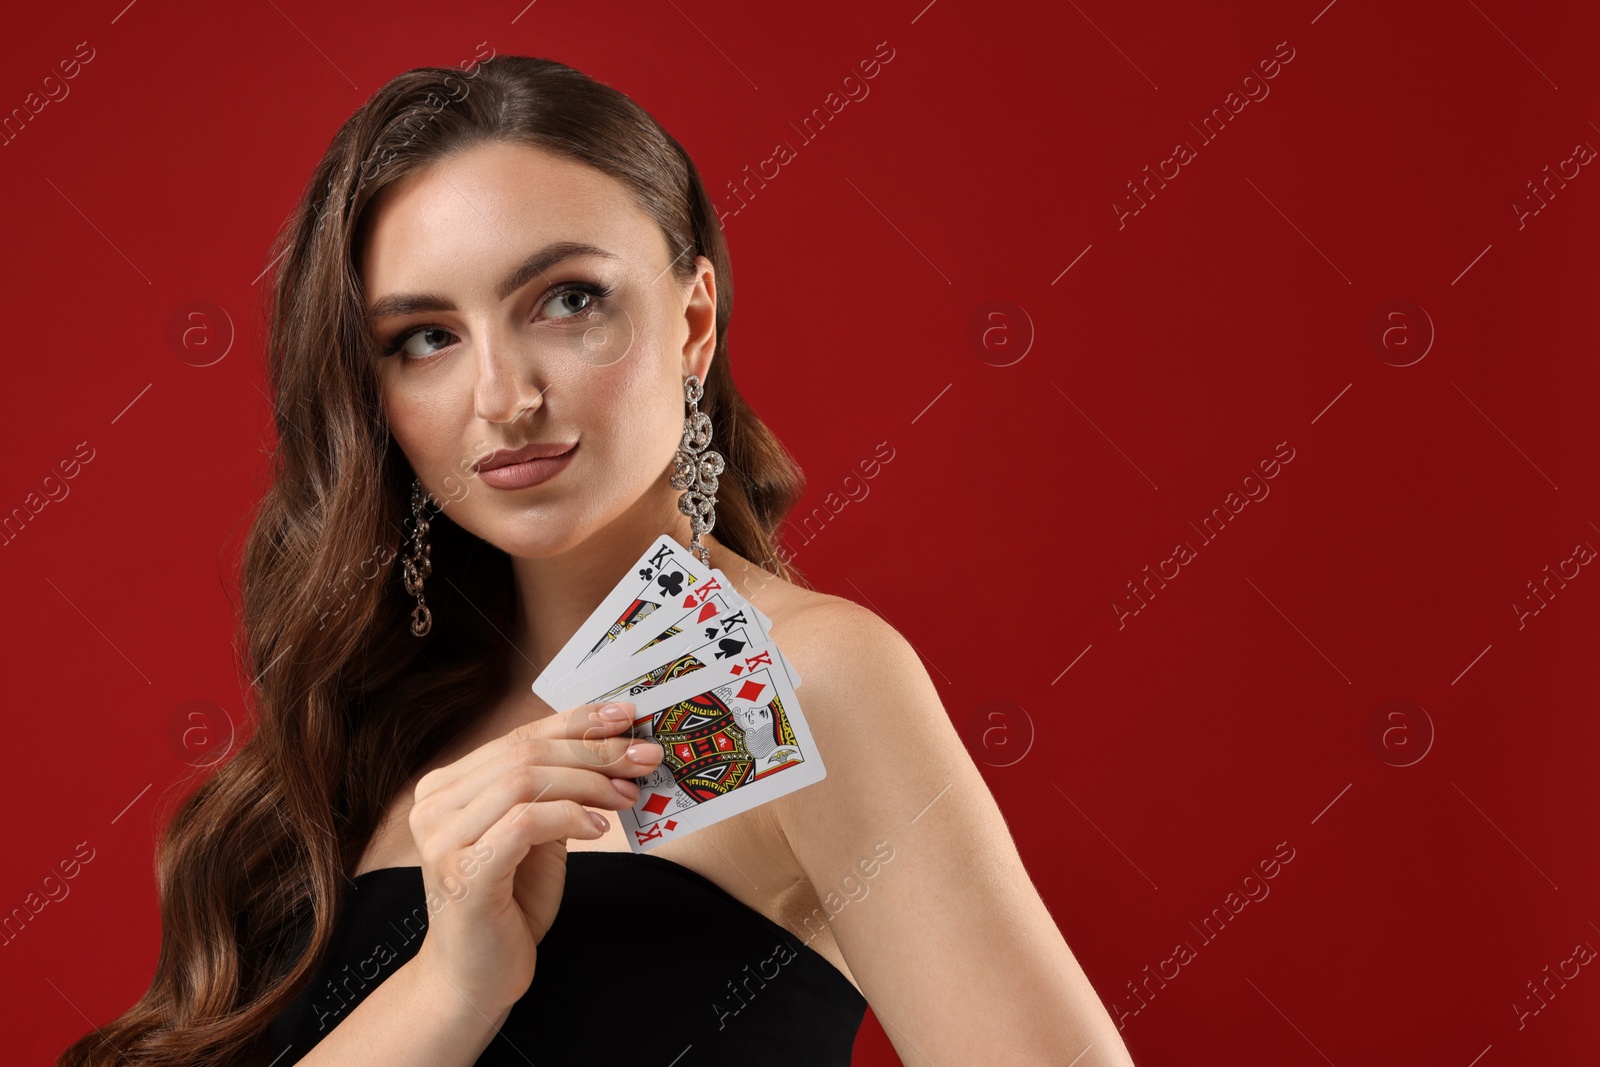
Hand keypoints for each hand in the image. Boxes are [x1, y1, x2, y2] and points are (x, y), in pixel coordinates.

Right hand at [404, 701, 663, 1014]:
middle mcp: (434, 805)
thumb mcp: (535, 833)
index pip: (519, 737)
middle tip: (644, 757)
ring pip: (525, 781)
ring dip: (589, 782)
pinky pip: (526, 823)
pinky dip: (571, 817)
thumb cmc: (508, 902)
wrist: (475, 976)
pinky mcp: (464, 873)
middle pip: (525, 754)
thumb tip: (613, 746)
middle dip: (595, 750)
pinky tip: (599, 830)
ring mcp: (443, 839)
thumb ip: (554, 790)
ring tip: (625, 795)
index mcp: (447, 786)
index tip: (626, 717)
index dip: (576, 722)